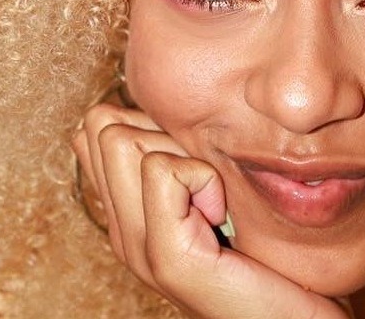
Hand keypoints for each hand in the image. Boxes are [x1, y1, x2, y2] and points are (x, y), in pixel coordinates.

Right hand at [72, 103, 352, 318]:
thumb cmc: (270, 254)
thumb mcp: (218, 189)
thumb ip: (185, 155)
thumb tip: (164, 106)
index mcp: (127, 213)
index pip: (95, 127)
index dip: (146, 120)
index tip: (192, 156)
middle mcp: (122, 230)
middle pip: (103, 125)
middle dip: (160, 132)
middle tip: (204, 177)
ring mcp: (138, 247)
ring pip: (121, 139)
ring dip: (180, 154)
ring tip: (213, 198)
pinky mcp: (168, 258)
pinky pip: (163, 171)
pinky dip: (202, 178)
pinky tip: (221, 213)